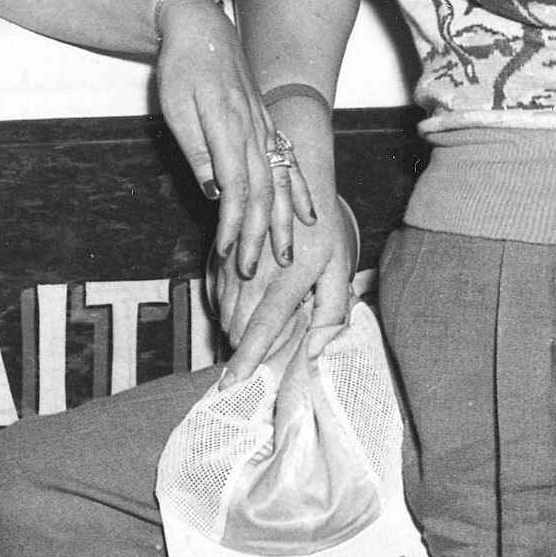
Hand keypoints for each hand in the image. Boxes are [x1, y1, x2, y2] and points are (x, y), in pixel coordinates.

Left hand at [154, 0, 309, 279]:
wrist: (201, 26)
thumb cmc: (182, 65)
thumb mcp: (176, 106)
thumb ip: (197, 150)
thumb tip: (215, 191)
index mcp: (229, 125)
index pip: (237, 186)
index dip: (235, 223)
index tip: (229, 252)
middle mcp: (254, 130)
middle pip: (264, 192)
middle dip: (260, 235)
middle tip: (253, 272)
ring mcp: (265, 128)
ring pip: (280, 183)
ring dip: (283, 223)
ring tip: (284, 257)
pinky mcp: (267, 126)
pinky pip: (289, 165)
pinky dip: (299, 193)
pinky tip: (308, 216)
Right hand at [212, 123, 350, 386]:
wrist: (295, 174)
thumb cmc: (323, 228)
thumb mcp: (338, 268)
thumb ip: (331, 312)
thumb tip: (315, 352)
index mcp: (291, 274)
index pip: (265, 325)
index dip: (248, 356)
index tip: (232, 383)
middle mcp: (258, 267)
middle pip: (238, 322)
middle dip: (239, 350)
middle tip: (248, 373)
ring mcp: (237, 258)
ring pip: (225, 308)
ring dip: (233, 330)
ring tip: (246, 345)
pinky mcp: (223, 252)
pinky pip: (217, 290)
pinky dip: (225, 307)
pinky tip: (238, 313)